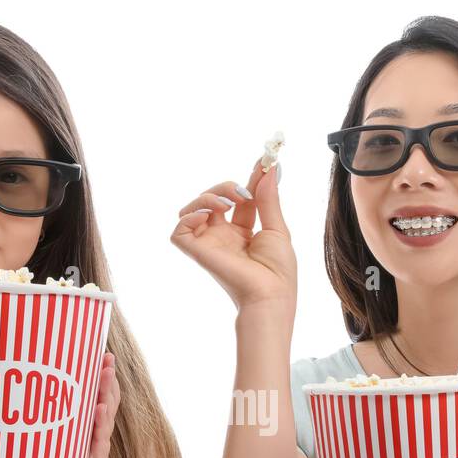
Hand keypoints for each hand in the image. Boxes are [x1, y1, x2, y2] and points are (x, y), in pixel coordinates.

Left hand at [57, 351, 118, 457]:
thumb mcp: (56, 444)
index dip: (100, 375)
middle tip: (107, 357)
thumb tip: (19, 401)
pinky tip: (100, 410)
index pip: (98, 395)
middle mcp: (97, 432)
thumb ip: (49, 425)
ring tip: (106, 374)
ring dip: (107, 394)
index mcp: (89, 426)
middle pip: (106, 399)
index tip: (100, 353)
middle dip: (107, 377)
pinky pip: (100, 440)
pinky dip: (101, 424)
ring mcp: (99, 445)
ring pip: (107, 415)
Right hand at [169, 157, 296, 313]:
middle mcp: (223, 237)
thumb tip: (270, 170)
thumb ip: (269, 198)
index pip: (239, 199)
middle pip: (214, 199)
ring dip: (209, 196)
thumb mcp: (277, 228)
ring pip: (194, 208)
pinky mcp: (197, 251)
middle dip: (227, 186)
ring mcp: (209, 243)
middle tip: (244, 191)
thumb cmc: (278, 271)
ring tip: (228, 202)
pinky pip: (179, 229)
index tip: (261, 163)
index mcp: (243, 234)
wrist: (270, 294)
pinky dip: (190, 215)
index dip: (248, 181)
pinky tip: (210, 215)